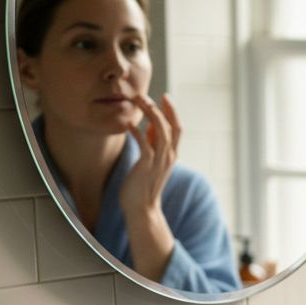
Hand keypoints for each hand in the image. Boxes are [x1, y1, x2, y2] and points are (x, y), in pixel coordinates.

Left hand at [119, 93, 182, 220]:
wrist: (142, 209)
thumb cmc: (143, 186)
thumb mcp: (151, 161)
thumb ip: (153, 143)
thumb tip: (150, 124)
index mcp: (172, 154)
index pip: (178, 127)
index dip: (172, 111)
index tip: (164, 97)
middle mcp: (169, 156)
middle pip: (171, 126)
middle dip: (161, 108)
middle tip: (146, 95)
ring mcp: (159, 161)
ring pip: (160, 131)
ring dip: (150, 114)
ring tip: (138, 102)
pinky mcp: (147, 165)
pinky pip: (144, 143)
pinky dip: (137, 132)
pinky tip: (128, 125)